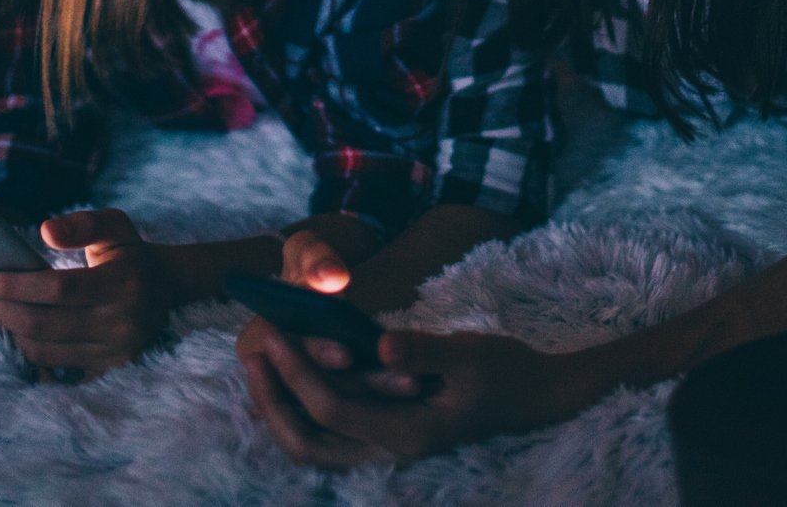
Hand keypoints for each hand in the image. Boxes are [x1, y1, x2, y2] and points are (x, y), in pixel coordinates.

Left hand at [0, 208, 168, 379]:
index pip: (57, 289)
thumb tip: (45, 232)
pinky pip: (54, 364)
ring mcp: (115, 350)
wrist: (167, 288)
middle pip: (43, 324)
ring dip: (7, 331)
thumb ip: (81, 223)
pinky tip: (9, 331)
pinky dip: (25, 348)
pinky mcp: (107, 367)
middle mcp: (121, 322)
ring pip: (44, 349)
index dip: (15, 286)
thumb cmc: (129, 252)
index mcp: (123, 283)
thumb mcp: (114, 225)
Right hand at [234, 228, 415, 389]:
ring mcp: (306, 395)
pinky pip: (359, 409)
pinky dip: (384, 397)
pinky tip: (416, 384)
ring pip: (342, 405)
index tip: (347, 354)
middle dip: (359, 383)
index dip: (315, 355)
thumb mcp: (307, 251)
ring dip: (377, 394)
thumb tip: (330, 277)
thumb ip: (315, 259)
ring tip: (415, 382)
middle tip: (401, 377)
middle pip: (317, 390)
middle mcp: (278, 378)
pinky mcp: (335, 400)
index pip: (285, 357)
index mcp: (255, 343)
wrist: (326, 281)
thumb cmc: (312, 265)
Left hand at [244, 326, 572, 467]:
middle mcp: (389, 449)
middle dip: (273, 401)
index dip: (297, 373)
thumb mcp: (470, 354)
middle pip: (308, 443)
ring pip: (312, 444)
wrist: (533, 395)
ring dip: (280, 406)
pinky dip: (300, 405)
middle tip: (253, 354)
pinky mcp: (384, 434)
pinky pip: (327, 431)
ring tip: (262, 360)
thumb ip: (424, 351)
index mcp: (409, 433)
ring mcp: (385, 446)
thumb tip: (380, 346)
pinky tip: (291, 368)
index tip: (273, 336)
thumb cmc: (505, 370)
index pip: (333, 409)